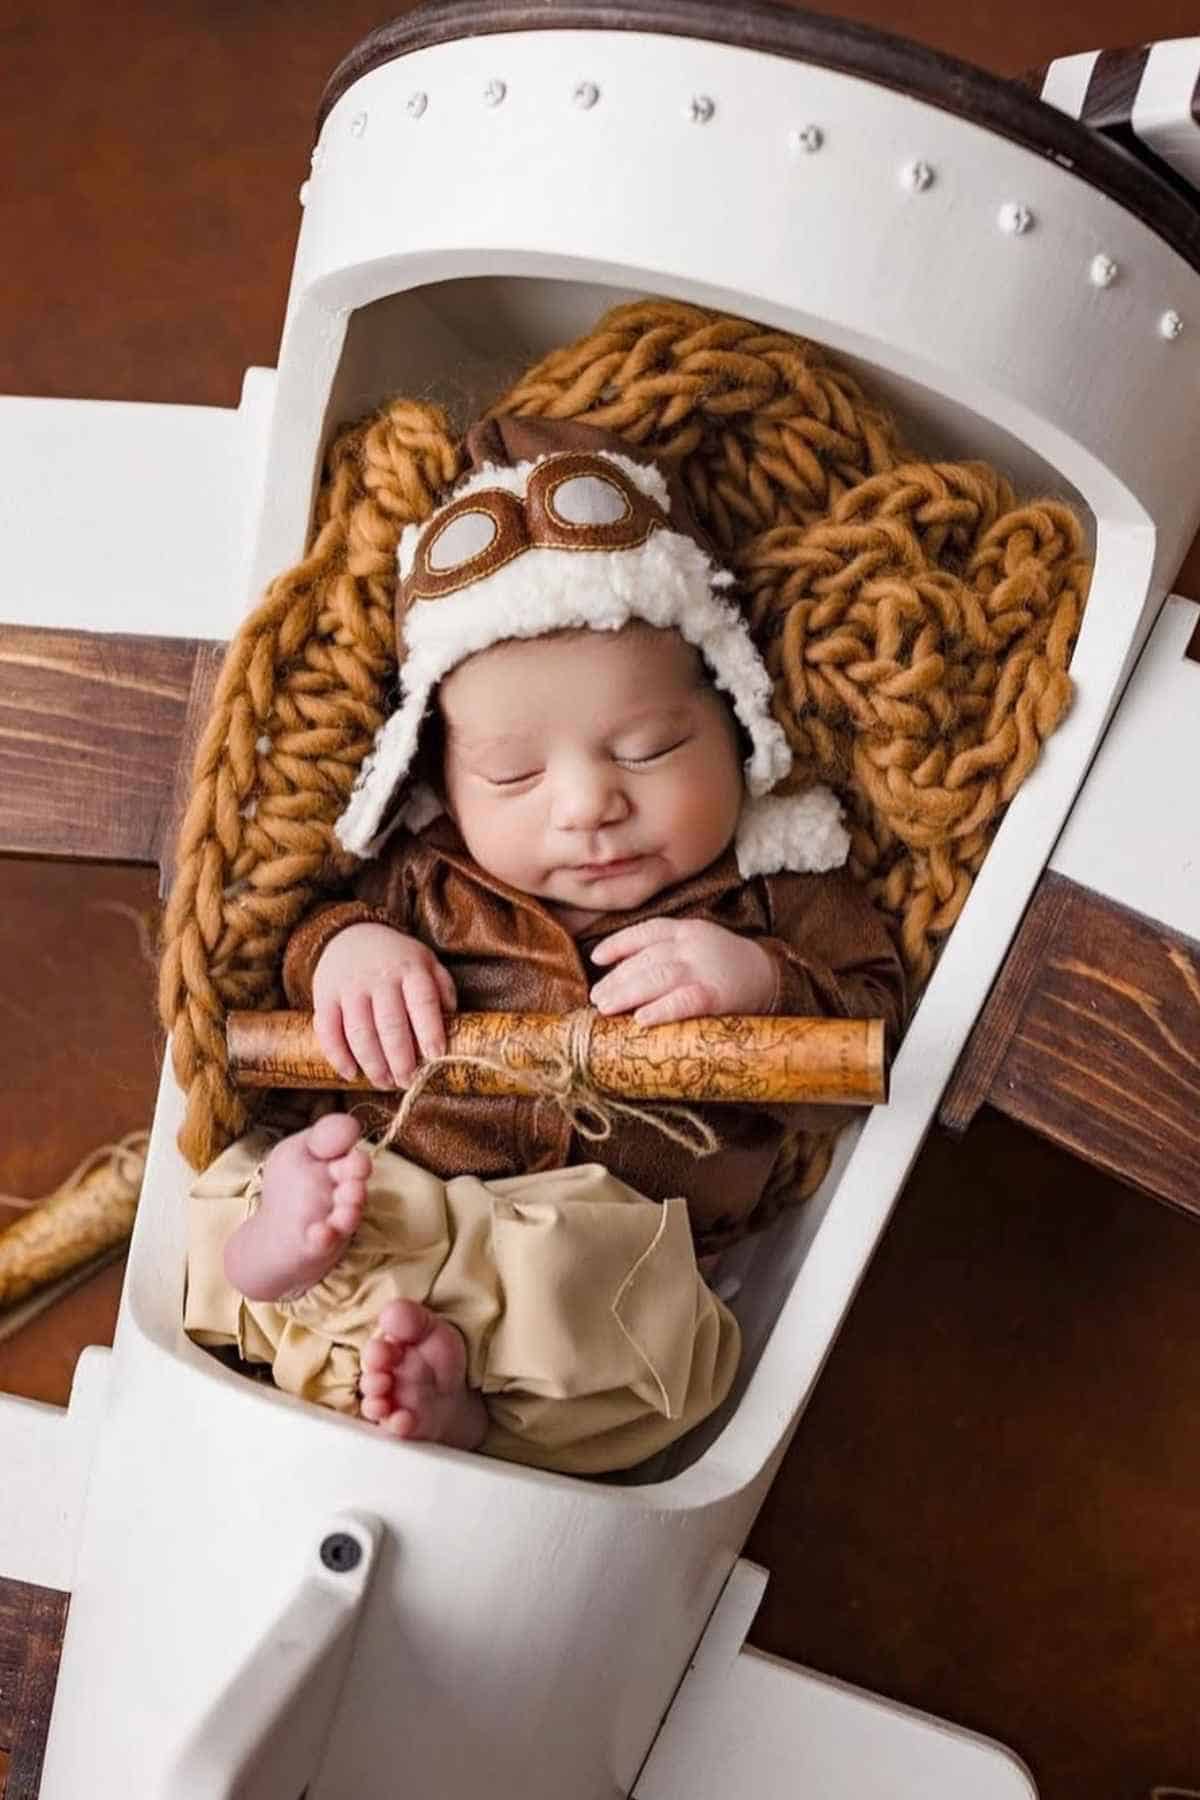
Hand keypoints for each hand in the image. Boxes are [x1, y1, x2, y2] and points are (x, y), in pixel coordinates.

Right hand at [311, 924, 456, 1087]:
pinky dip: (338, 1057)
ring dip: (373, 1065)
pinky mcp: (324, 997)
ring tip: (385, 1082)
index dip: (430, 1031)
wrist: (351, 935)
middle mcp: (379, 977)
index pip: (423, 1002)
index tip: (436, 1056)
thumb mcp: (427, 964)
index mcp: (411, 969)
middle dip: (401, 1060)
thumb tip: (454, 1025)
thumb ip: (442, 991)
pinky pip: (328, 1032)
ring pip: (359, 1033)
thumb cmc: (397, 960)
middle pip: (390, 1024)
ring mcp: (350, 988)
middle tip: (408, 1082)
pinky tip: (352, 1074)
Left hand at [589, 919, 776, 1024]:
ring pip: (658, 977)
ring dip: (627, 993)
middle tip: (597, 998)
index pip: (647, 931)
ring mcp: (705, 969)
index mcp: (688, 930)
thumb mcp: (697, 947)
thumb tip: (617, 971)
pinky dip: (661, 1010)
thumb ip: (665, 952)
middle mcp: (694, 945)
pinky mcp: (717, 996)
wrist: (773, 979)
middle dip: (617, 979)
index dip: (618, 944)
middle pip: (647, 959)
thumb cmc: (725, 968)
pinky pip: (685, 1001)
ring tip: (605, 1008)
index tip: (596, 958)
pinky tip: (641, 1020)